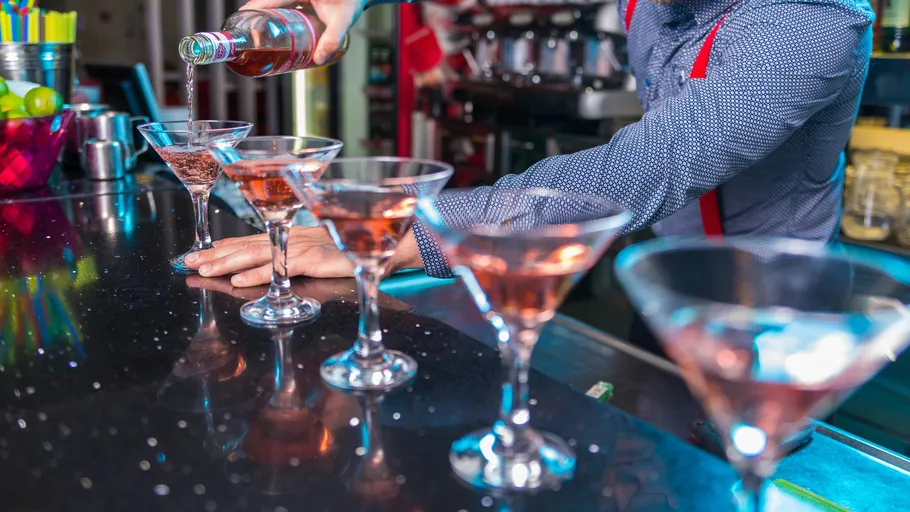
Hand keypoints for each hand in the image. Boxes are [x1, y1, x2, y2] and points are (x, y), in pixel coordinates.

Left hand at [184, 226, 424, 286]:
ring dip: (226, 261)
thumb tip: (290, 269)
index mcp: (296, 235)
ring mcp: (304, 246)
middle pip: (247, 243)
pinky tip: (238, 279)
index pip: (254, 238)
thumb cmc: (366, 250)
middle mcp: (295, 236)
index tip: (200, 252)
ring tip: (201, 269)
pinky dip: (258, 272)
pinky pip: (280, 265)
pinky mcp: (316, 259)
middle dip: (215, 253)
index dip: (226, 245)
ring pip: (257, 252)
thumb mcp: (330, 254)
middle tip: (186, 262)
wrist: (394, 244)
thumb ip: (309, 258)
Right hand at [241, 0, 363, 64]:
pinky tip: (272, 28)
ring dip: (266, 16)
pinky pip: (284, 5)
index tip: (242, 14)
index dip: (257, 5)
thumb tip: (319, 59)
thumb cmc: (352, 2)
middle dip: (258, 14)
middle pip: (271, 1)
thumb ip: (333, 38)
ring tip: (256, 32)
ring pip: (277, 3)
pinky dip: (276, 15)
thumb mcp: (344, 19)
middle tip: (248, 30)